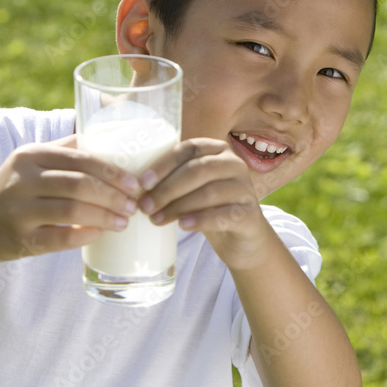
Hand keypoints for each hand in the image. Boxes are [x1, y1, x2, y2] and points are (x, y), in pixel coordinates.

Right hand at [0, 134, 140, 263]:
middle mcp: (22, 180)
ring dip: (105, 216)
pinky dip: (86, 235)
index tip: (135, 183)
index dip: (112, 172)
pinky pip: (61, 237)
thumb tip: (114, 136)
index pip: (80, 159)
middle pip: (79, 184)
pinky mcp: (20, 239)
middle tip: (133, 205)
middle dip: (113, 195)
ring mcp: (19, 211)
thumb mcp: (32, 162)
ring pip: (72, 210)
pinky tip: (100, 234)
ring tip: (124, 221)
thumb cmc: (17, 189)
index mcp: (31, 155)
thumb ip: (67, 149)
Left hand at [137, 138, 271, 269]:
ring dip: (178, 206)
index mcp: (219, 151)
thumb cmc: (210, 208)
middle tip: (145, 206)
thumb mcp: (193, 188)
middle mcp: (235, 164)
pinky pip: (223, 215)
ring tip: (157, 219)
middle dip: (167, 188)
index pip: (189, 148)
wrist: (242, 238)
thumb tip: (135, 185)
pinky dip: (200, 219)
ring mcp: (245, 189)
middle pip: (198, 170)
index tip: (142, 182)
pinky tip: (183, 225)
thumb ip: (174, 179)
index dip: (164, 164)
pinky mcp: (250, 214)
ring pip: (209, 193)